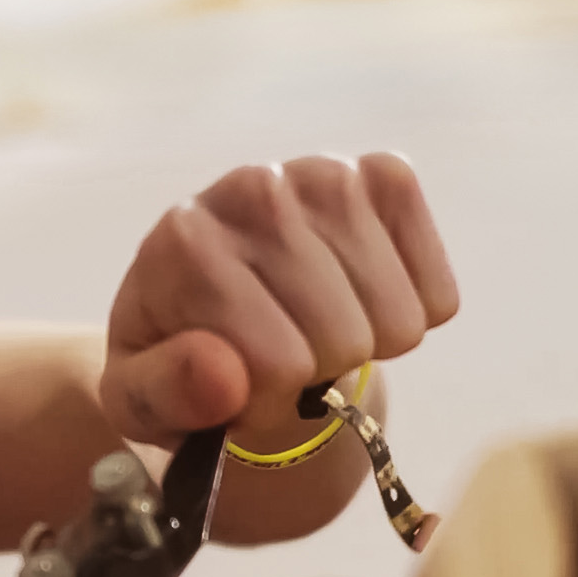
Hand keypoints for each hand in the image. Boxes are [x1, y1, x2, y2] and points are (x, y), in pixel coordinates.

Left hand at [98, 152, 458, 446]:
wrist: (214, 299)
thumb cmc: (173, 355)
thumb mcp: (139, 396)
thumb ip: (163, 393)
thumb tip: (222, 374)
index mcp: (184, 240)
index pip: (277, 363)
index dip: (263, 401)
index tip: (233, 386)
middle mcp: (253, 189)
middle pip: (345, 341)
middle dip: (315, 375)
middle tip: (277, 356)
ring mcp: (325, 175)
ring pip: (399, 323)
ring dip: (362, 349)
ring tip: (310, 329)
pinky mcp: (386, 178)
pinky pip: (438, 296)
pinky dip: (407, 319)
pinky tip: (355, 300)